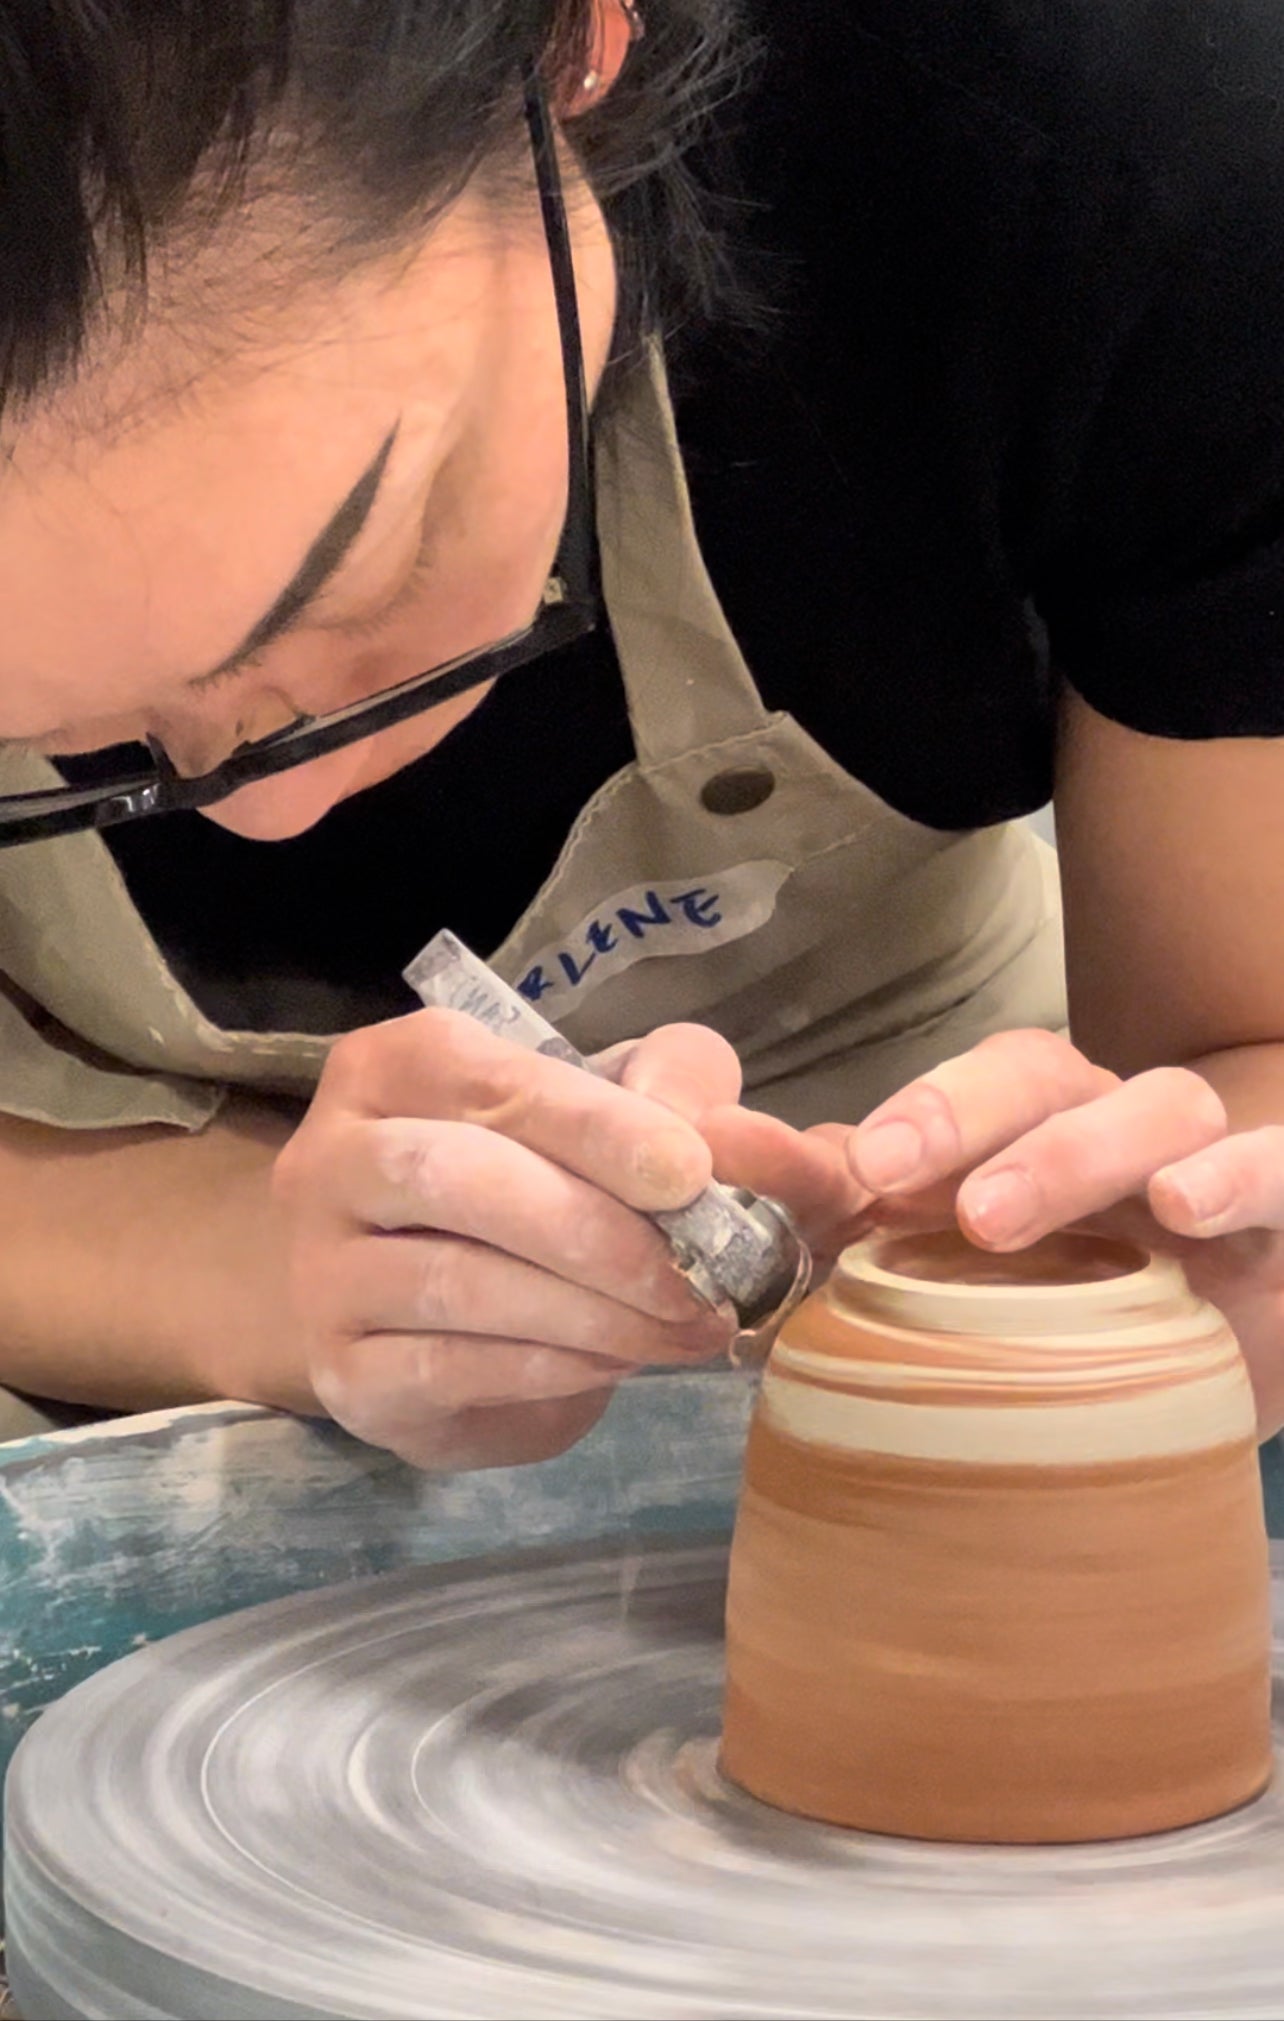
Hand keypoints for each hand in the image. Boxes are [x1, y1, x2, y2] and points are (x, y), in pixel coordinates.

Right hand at [271, 1010, 737, 1470]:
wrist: (458, 1326)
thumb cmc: (537, 1185)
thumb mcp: (611, 1111)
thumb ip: (672, 1088)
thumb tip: (730, 1134)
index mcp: (391, 1068)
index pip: (490, 1080)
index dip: (595, 1125)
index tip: (689, 1172)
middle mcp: (329, 1159)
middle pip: (452, 1176)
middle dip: (592, 1230)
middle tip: (696, 1276)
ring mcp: (319, 1272)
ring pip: (452, 1282)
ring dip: (589, 1311)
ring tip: (683, 1329)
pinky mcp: (339, 1374)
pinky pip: (446, 1368)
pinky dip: (550, 1367)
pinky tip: (618, 1364)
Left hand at [838, 1029, 1283, 1437]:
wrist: (1237, 1353)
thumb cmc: (1081, 1304)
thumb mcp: (965, 1271)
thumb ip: (859, 1220)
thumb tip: (753, 1169)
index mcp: (1043, 1125)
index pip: (984, 1082)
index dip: (929, 1106)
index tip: (864, 1163)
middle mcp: (1121, 1126)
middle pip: (1055, 1076)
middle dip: (978, 1115)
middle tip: (912, 1184)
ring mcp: (1211, 1166)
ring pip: (1164, 1109)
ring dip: (1085, 1149)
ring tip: (1003, 1215)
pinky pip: (1283, 1173)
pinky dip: (1243, 1178)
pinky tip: (1190, 1208)